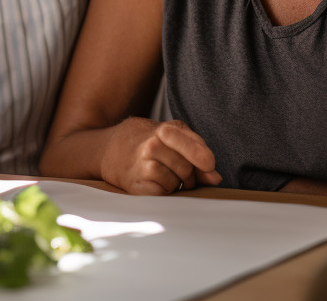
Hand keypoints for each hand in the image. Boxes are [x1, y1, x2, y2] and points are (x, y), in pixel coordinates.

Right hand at [100, 117, 222, 194]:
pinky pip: (164, 194)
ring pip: (177, 183)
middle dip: (189, 174)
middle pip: (188, 170)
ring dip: (175, 183)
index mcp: (165, 130)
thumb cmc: (148, 140)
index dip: (205, 160)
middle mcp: (153, 147)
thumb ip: (196, 152)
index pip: (197, 149)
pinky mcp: (137, 186)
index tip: (208, 166)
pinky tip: (154, 182)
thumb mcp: (172, 135)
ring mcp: (144, 166)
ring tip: (162, 174)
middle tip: (178, 171)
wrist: (111, 149)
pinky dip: (164, 192)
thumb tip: (215, 178)